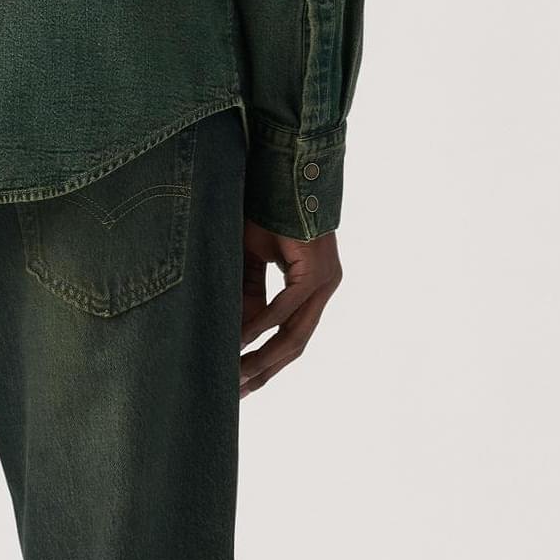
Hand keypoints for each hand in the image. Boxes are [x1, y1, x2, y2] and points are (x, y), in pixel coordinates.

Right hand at [239, 221, 341, 396]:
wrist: (283, 167)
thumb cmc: (266, 207)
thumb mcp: (250, 257)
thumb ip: (248, 292)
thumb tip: (238, 332)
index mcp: (311, 286)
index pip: (288, 336)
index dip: (264, 360)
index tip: (238, 380)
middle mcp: (322, 289)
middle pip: (293, 344)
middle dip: (264, 370)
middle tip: (236, 392)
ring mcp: (323, 282)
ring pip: (293, 333)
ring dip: (263, 357)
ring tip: (236, 375)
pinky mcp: (316, 271)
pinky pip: (285, 306)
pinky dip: (261, 324)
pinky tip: (239, 337)